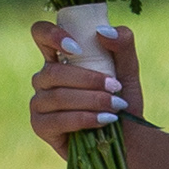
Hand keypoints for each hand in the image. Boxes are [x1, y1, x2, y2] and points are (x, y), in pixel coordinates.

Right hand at [29, 19, 136, 160]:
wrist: (128, 137)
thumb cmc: (122, 98)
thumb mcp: (128, 69)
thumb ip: (123, 44)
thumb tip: (102, 31)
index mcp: (60, 57)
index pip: (41, 34)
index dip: (52, 35)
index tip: (77, 48)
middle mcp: (44, 78)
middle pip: (54, 72)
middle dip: (88, 80)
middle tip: (115, 87)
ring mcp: (39, 102)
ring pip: (57, 96)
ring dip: (91, 101)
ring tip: (115, 106)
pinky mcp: (40, 126)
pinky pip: (57, 120)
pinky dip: (84, 119)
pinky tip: (104, 120)